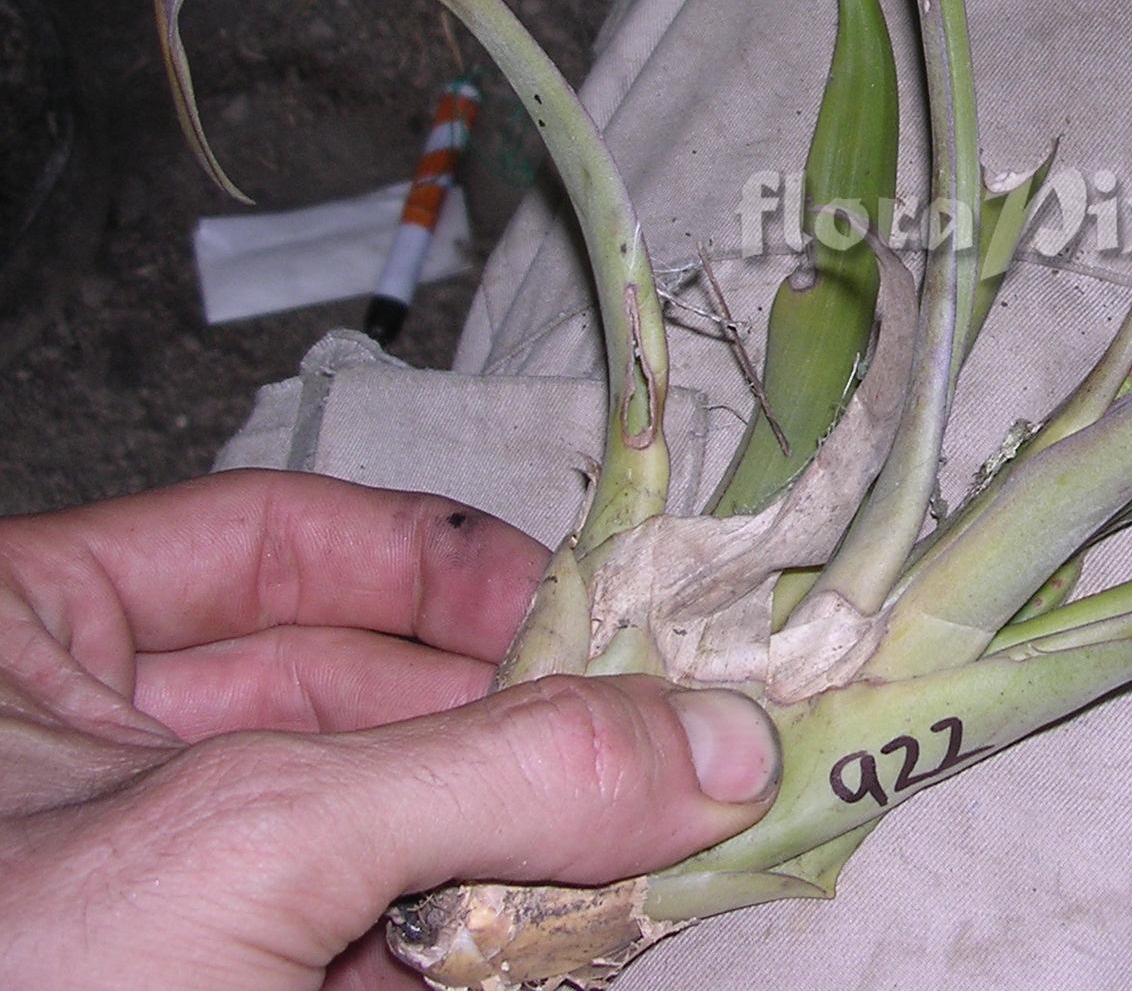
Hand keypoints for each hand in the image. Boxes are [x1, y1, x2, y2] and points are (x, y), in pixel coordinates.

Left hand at [0, 468, 779, 989]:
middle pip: (355, 685)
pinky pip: (365, 939)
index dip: (446, 562)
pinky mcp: (208, 986)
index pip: (278, 538)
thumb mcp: (250, 840)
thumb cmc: (0, 987)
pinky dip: (470, 942)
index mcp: (20, 634)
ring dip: (511, 840)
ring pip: (374, 823)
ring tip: (636, 838)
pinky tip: (557, 937)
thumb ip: (495, 771)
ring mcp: (143, 887)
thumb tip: (708, 743)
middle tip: (661, 738)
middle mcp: (81, 749)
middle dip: (512, 720)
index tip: (590, 608)